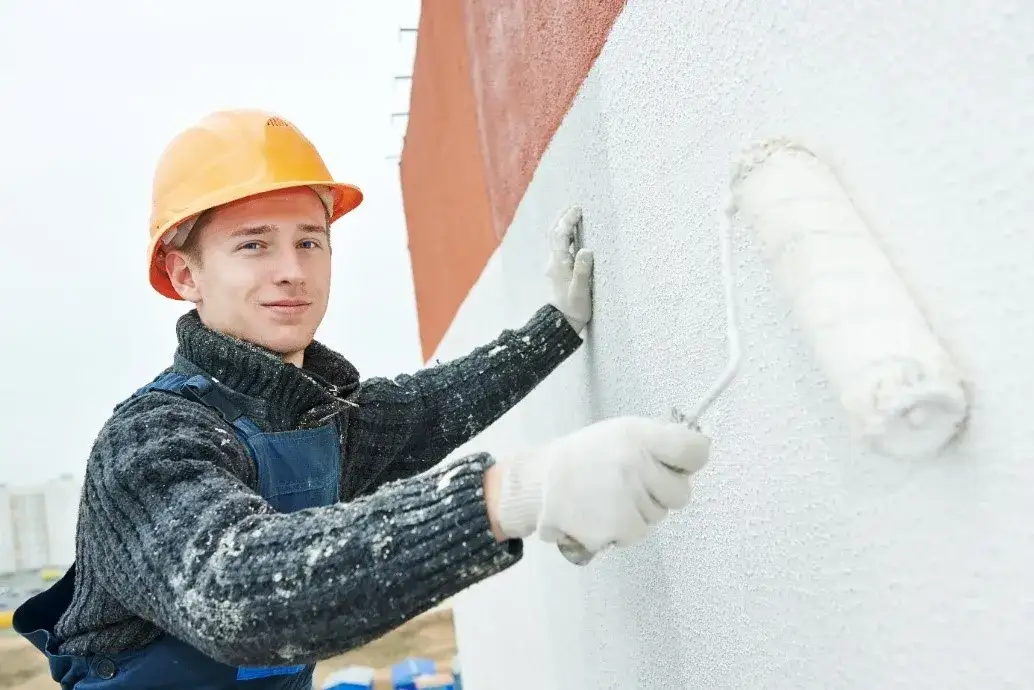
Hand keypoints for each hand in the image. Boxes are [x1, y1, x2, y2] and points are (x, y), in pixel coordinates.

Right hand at [491, 417, 710, 553]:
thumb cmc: (584, 456)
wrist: (540, 483)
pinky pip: (638, 533)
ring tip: (609, 497)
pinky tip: (602, 514)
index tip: (680, 464)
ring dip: (640, 511)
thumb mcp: (620, 432)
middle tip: (635, 484)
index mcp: (640, 436)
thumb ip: (657, 442)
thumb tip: (698, 451)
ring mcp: (629, 498)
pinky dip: (623, 529)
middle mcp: (637, 465)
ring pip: (658, 516)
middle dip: (663, 492)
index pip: (695, 450)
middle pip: (681, 493)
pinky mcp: (619, 527)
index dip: (692, 460)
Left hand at [545, 206, 592, 333]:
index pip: (560, 236)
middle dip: (562, 218)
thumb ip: (583, 270)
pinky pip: (560, 247)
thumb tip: (586, 250)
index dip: (568, 221)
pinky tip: (575, 235)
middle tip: (574, 207)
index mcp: (558, 264)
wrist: (562, 323)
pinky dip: (566, 236)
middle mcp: (553, 262)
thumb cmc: (574, 308)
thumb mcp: (581, 290)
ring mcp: (554, 266)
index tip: (578, 210)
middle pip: (553, 233)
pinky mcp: (558, 270)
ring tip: (575, 216)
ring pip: (556, 239)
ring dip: (563, 226)